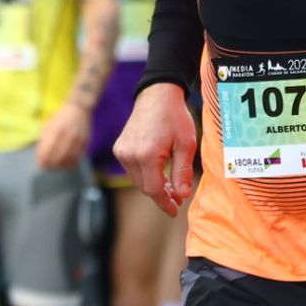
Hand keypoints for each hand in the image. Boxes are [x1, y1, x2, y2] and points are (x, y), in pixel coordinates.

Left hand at [36, 102, 91, 169]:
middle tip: (46, 167)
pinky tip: (65, 163)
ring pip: (68, 160)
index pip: (47, 150)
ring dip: (60, 165)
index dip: (43, 160)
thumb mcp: (48, 124)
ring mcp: (78, 140)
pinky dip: (70, 163)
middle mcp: (68, 135)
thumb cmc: (60, 117)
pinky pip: (77, 158)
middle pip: (58, 157)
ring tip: (55, 166)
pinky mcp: (85, 143)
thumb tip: (40, 155)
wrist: (79, 109)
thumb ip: (44, 139)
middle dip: (50, 165)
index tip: (40, 164)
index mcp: (56, 129)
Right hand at [115, 83, 197, 215]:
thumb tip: (182, 195)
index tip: (175, 210)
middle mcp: (129, 155)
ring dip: (153, 185)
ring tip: (171, 186)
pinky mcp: (119, 148)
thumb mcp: (186, 144)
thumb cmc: (175, 117)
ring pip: (138, 180)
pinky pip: (132, 169)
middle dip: (161, 195)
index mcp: (146, 155)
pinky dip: (145, 174)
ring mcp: (122, 151)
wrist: (157, 94)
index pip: (154, 189)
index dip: (165, 203)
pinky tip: (158, 172)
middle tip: (178, 197)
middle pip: (145, 187)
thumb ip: (183, 171)